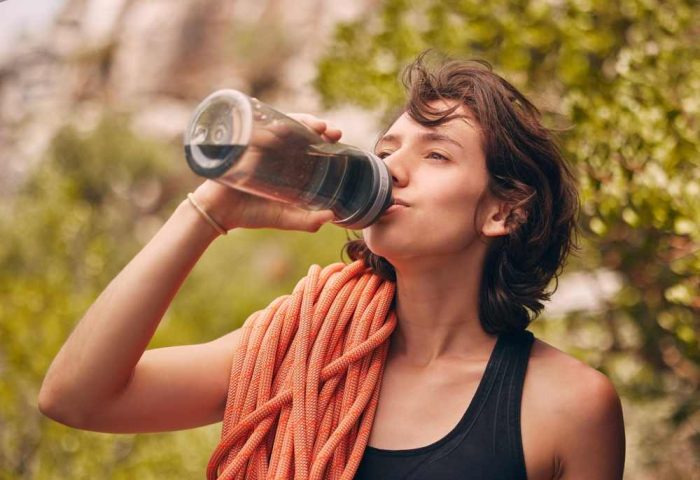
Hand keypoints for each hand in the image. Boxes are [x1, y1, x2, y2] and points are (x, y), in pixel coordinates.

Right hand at [190, 114, 342, 232]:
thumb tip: (332, 216)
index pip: (309, 142)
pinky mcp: (240, 145)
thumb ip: (308, 221)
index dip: (324, 136)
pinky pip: (254, 130)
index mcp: (287, 162)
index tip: (337, 136)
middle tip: (328, 130)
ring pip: (278, 124)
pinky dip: (267, 128)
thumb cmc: (252, 214)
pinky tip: (281, 128)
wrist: (220, 214)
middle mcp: (274, 150)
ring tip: (311, 126)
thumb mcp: (285, 218)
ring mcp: (256, 145)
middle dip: (314, 124)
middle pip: (296, 128)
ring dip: (297, 121)